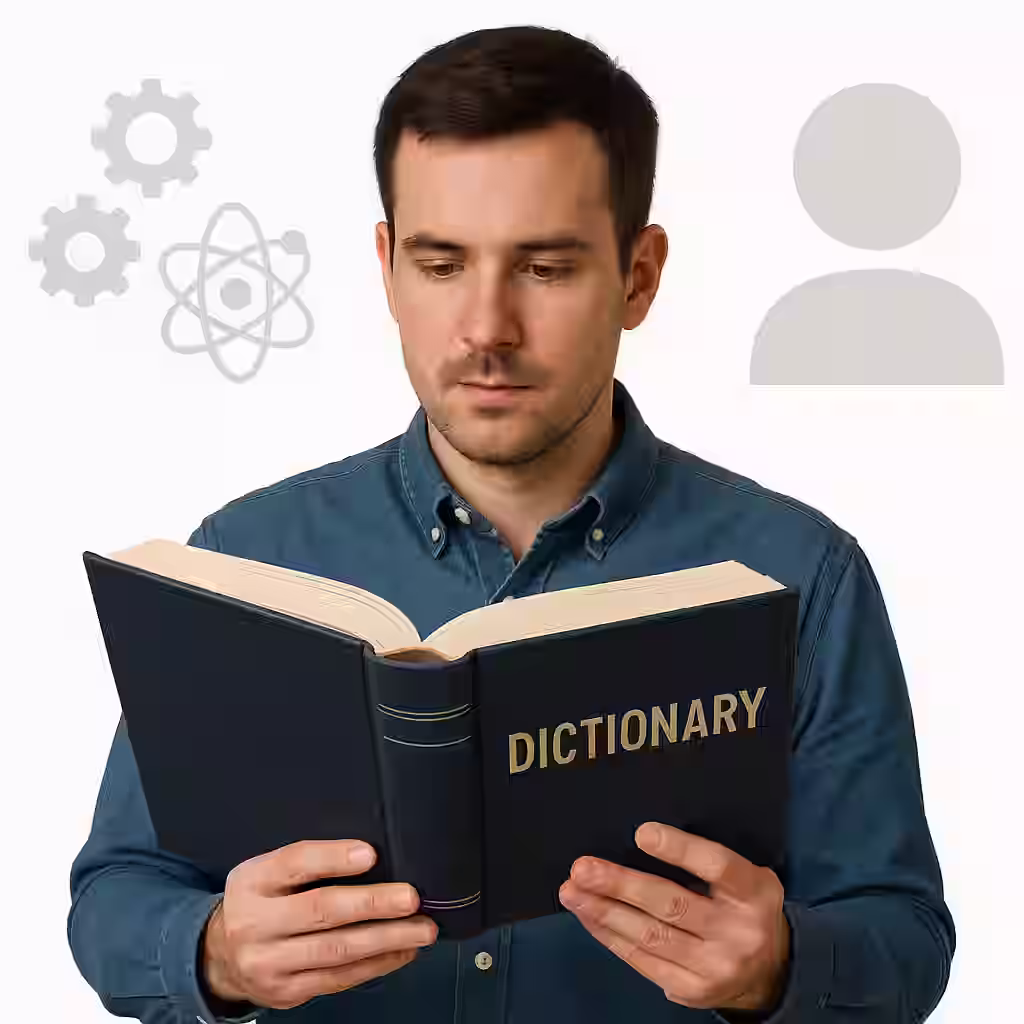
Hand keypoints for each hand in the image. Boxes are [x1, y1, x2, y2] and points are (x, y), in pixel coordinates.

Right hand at [202, 839, 437, 1010]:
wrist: (221, 955)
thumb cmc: (262, 900)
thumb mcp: (269, 870)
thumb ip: (309, 862)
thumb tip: (371, 856)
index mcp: (253, 881)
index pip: (295, 863)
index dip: (333, 858)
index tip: (371, 855)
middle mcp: (255, 923)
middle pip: (320, 911)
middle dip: (373, 904)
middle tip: (411, 898)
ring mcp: (269, 963)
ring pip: (336, 950)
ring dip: (386, 939)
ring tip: (421, 929)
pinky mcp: (286, 992)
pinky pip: (338, 979)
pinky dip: (376, 965)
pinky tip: (402, 951)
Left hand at [559, 822, 790, 1013]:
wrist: (770, 973)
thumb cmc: (743, 907)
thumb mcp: (743, 878)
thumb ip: (705, 862)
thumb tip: (640, 838)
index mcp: (754, 892)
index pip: (716, 865)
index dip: (679, 849)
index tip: (641, 833)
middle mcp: (738, 932)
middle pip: (671, 904)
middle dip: (620, 885)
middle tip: (582, 868)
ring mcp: (715, 967)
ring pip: (651, 936)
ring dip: (605, 912)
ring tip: (573, 892)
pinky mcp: (692, 991)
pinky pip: (643, 961)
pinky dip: (611, 937)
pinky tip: (589, 917)